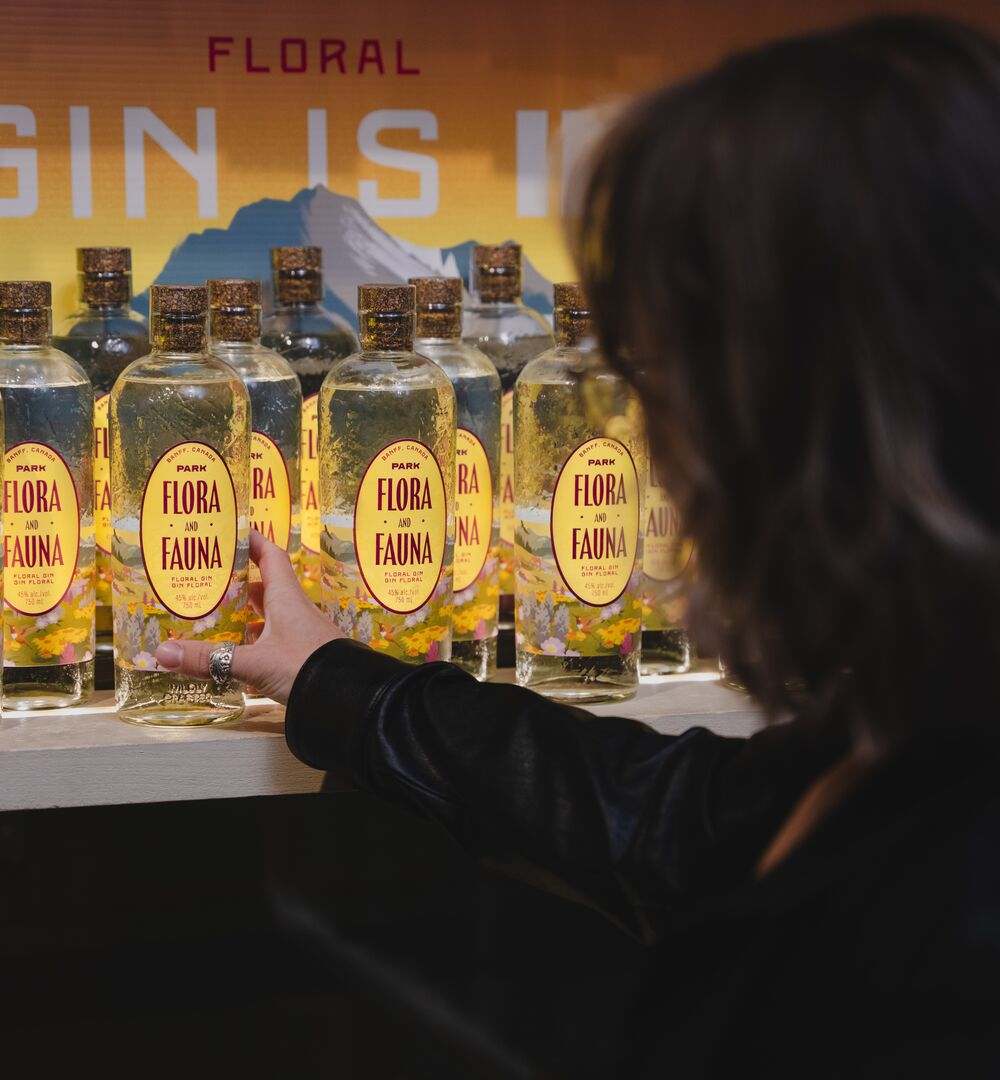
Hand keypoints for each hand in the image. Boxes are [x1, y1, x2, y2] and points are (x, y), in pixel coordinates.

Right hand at [155, 531, 343, 703]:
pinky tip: (238, 659)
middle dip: (239, 585)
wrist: (349, 699)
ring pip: (270, 618)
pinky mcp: (305, 657)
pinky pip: (276, 644)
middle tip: (211, 583)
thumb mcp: (253, 663)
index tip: (232, 531)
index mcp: (286, 598)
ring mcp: (302, 635)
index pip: (270, 557)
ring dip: (247, 618)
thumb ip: (209, 659)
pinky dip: (256, 647)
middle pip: (266, 588)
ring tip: (216, 621)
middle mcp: (296, 611)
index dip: (252, 542)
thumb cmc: (307, 667)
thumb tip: (162, 653)